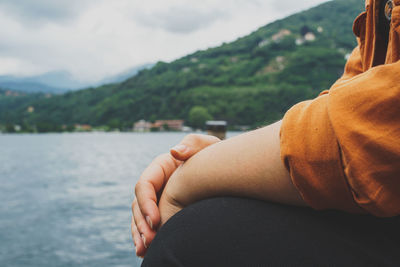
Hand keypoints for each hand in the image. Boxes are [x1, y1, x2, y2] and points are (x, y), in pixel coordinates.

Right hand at [132, 134, 219, 256]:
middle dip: (142, 223)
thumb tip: (174, 151)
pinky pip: (148, 225)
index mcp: (161, 167)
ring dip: (139, 234)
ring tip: (143, 250)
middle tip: (151, 240)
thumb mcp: (208, 146)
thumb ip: (193, 144)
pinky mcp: (163, 211)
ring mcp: (158, 198)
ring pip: (140, 217)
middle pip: (139, 204)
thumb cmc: (217, 157)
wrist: (227, 172)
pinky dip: (144, 238)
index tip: (156, 220)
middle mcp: (156, 183)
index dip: (146, 203)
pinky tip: (144, 251)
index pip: (145, 184)